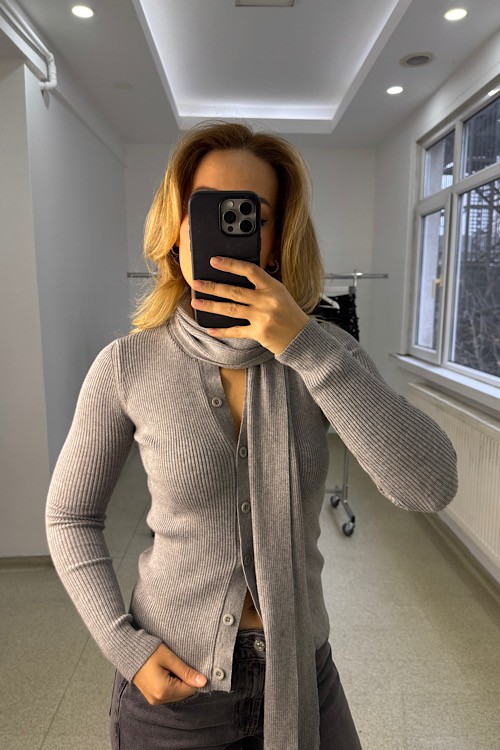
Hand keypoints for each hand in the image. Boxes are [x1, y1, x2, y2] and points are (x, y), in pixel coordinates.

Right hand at [132, 643, 206, 704]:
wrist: (127, 651)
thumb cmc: (148, 651)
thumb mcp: (169, 659)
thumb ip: (186, 671)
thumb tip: (203, 682)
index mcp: (163, 691)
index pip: (189, 690)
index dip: (193, 678)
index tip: (190, 665)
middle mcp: (158, 700)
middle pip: (183, 693)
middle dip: (185, 680)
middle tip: (178, 664)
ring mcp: (153, 700)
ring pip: (176, 694)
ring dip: (178, 682)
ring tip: (171, 667)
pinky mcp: (150, 697)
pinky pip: (168, 694)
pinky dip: (171, 684)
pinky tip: (166, 672)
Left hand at [191, 256, 309, 354]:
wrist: (301, 337)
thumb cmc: (288, 313)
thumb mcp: (279, 293)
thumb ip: (261, 286)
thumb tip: (234, 278)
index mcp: (273, 287)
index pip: (250, 270)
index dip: (231, 264)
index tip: (215, 261)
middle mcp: (267, 301)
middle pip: (235, 291)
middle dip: (213, 286)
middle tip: (197, 283)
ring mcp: (262, 317)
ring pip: (231, 309)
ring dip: (211, 306)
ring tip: (197, 302)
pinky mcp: (259, 333)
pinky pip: (236, 331)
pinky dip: (222, 331)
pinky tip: (210, 329)